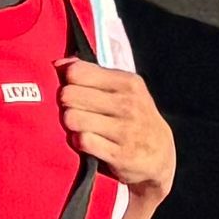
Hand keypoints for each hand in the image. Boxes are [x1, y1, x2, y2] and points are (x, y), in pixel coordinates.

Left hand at [57, 57, 175, 209]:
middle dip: (66, 104)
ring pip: (72, 118)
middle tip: (74, 110)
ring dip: (70, 124)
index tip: (74, 90)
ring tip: (79, 126)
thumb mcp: (121, 89)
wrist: (160, 154)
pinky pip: (82, 141)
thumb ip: (91, 73)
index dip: (67, 81)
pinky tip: (86, 142)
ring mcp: (126, 130)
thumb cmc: (132, 116)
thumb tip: (59, 64)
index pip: (77, 72)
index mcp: (128, 82)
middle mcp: (129, 104)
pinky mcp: (120, 154)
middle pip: (69, 95)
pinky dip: (78, 142)